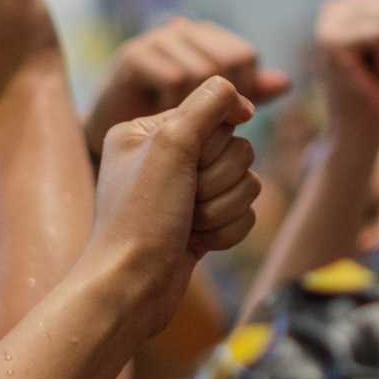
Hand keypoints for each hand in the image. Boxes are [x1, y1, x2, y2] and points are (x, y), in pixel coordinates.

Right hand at [85, 18, 291, 158]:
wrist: (114, 158)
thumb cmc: (168, 138)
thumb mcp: (214, 121)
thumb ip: (245, 100)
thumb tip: (286, 82)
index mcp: (205, 41)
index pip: (245, 56)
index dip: (246, 92)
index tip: (230, 127)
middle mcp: (182, 33)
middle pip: (229, 59)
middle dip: (225, 103)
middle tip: (209, 135)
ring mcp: (156, 41)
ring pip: (204, 71)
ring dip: (199, 112)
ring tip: (187, 135)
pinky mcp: (133, 55)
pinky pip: (175, 78)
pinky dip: (176, 110)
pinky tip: (166, 128)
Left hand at [85, 78, 259, 334]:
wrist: (132, 288)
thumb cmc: (141, 216)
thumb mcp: (170, 145)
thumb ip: (207, 104)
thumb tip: (234, 90)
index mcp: (147, 131)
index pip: (216, 114)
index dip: (215, 143)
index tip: (194, 164)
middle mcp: (165, 158)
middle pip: (237, 148)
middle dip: (219, 180)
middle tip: (186, 199)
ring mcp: (185, 194)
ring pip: (246, 183)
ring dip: (223, 207)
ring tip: (190, 224)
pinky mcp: (201, 224)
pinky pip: (244, 213)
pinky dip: (226, 230)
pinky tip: (198, 244)